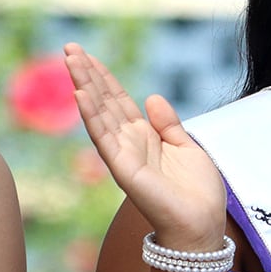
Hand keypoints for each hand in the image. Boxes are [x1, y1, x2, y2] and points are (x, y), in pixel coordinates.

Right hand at [63, 43, 229, 248]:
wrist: (201, 225)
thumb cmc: (197, 192)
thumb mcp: (186, 147)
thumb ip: (168, 124)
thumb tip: (152, 96)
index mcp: (144, 136)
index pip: (118, 100)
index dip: (104, 77)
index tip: (88, 54)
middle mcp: (128, 142)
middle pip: (104, 100)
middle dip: (87, 73)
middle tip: (69, 46)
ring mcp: (123, 154)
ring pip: (99, 113)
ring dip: (84, 85)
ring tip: (70, 59)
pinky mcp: (123, 168)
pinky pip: (103, 137)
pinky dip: (92, 114)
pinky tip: (80, 94)